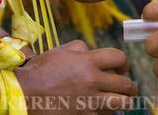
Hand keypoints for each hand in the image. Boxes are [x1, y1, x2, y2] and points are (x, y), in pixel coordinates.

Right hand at [18, 40, 136, 113]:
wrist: (27, 94)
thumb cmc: (42, 70)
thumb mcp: (61, 51)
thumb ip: (80, 49)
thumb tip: (91, 52)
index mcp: (88, 62)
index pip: (118, 57)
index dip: (123, 61)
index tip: (121, 66)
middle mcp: (93, 81)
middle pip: (125, 84)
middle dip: (130, 84)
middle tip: (128, 86)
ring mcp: (90, 102)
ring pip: (121, 104)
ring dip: (123, 101)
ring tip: (121, 100)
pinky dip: (107, 113)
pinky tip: (103, 110)